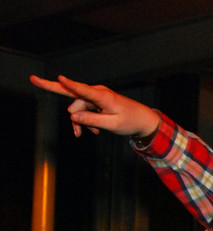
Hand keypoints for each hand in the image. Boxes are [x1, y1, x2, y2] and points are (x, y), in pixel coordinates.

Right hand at [29, 74, 160, 139]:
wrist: (143, 120)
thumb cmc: (130, 121)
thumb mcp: (111, 125)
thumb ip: (91, 121)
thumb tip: (72, 116)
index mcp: (102, 96)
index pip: (81, 89)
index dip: (69, 84)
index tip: (59, 78)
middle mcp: (96, 93)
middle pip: (71, 94)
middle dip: (53, 90)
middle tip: (32, 79)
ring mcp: (95, 96)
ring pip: (78, 108)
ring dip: (81, 122)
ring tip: (91, 134)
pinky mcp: (96, 102)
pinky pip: (84, 111)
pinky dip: (86, 121)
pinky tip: (93, 132)